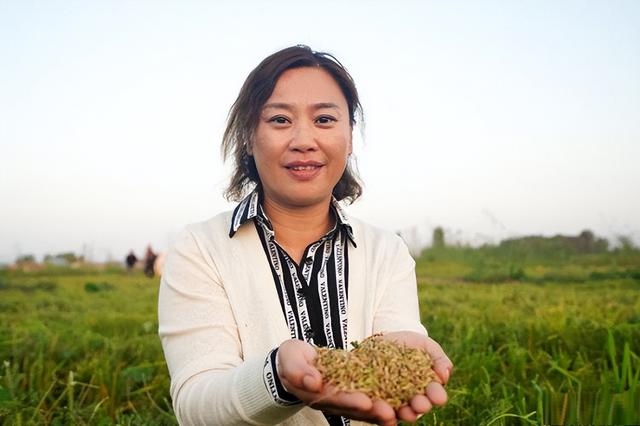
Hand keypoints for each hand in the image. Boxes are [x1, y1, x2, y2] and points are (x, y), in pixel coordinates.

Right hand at [276, 339, 398, 425]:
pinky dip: (387, 402)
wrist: (297, 361)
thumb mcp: (289, 357)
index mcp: (315, 394)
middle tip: (389, 412)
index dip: (349, 400)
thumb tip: (313, 382)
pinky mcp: (355, 393)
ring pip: (366, 410)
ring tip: (401, 412)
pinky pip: (372, 401)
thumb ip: (298, 369)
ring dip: (383, 412)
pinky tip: (403, 404)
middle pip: (354, 409)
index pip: (334, 399)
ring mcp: (344, 400)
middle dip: (372, 411)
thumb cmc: (292, 358)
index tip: (365, 401)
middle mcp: (332, 402)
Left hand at [380, 331, 452, 421]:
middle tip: (420, 404)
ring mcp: (394, 401)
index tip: (438, 396)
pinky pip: (378, 409)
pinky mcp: (376, 400)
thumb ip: (438, 358)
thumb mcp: (425, 345)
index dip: (437, 395)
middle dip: (421, 406)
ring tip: (404, 411)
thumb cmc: (409, 344)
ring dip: (404, 413)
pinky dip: (380, 411)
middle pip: (418, 406)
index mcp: (428, 387)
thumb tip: (444, 375)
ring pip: (400, 412)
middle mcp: (413, 398)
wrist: (383, 340)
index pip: (434, 394)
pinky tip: (379, 408)